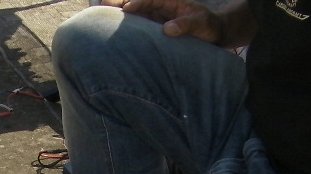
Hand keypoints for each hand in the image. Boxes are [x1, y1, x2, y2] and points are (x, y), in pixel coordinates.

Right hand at [99, 0, 224, 43]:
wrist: (212, 34)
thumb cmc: (208, 26)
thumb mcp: (201, 24)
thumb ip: (185, 25)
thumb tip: (167, 30)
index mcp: (169, 1)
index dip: (139, 2)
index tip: (127, 8)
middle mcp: (158, 8)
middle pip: (136, 3)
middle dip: (119, 3)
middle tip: (101, 4)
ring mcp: (153, 18)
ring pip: (132, 15)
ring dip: (116, 15)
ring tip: (98, 16)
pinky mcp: (151, 30)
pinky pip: (135, 27)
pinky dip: (122, 28)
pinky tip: (108, 31)